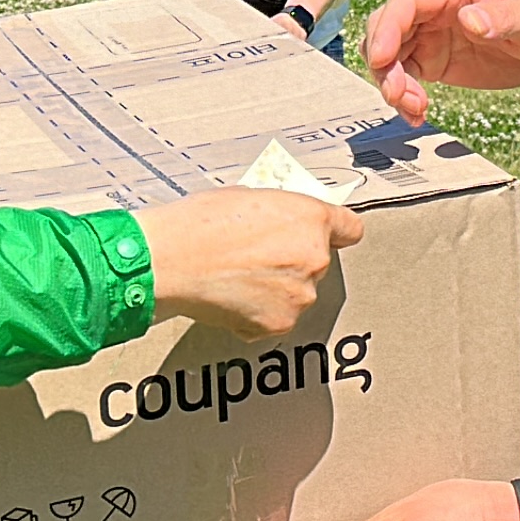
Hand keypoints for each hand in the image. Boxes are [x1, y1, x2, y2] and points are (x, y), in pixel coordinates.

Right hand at [135, 187, 365, 340]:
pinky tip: (232, 297)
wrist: (169, 260)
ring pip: (298, 292)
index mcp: (312, 219)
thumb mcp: (249, 197)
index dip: (335, 233)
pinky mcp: (279, 323)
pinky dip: (259, 312)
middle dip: (293, 261)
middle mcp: (315, 258)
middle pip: (318, 262)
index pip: (350, 229)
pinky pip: (277, 317)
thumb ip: (280, 212)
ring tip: (238, 277)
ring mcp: (299, 295)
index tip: (327, 237)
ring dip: (277, 289)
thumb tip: (283, 224)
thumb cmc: (199, 223)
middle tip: (256, 256)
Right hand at [359, 0, 519, 123]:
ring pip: (388, 54)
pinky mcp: (433, 58)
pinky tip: (417, 114)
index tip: (381, 60)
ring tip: (415, 109)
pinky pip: (403, 74)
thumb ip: (504, 17)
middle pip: (386, 27)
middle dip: (383, 62)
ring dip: (391, 83)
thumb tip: (469, 19)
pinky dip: (402, 96)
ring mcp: (430, 32)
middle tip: (400, 96)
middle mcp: (434, 6)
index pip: (407, 1)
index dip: (386, 28)